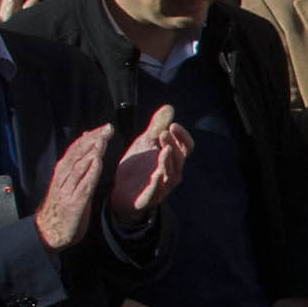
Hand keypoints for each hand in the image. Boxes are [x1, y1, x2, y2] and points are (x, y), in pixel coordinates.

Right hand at [32, 129, 107, 250]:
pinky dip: (90, 173)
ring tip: (102, 140)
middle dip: (93, 139)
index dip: (90, 137)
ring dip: (91, 152)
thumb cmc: (62, 208)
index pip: (76, 149)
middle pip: (78, 154)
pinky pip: (83, 185)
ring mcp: (68, 190)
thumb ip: (77, 167)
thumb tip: (86, 147)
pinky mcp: (74, 202)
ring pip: (79, 166)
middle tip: (107, 128)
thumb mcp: (69, 185)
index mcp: (63, 173)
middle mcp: (63, 178)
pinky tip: (97, 163)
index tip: (104, 127)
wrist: (49, 232)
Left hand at [109, 105, 190, 224]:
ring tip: (164, 150)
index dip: (182, 137)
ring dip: (168, 162)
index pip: (185, 147)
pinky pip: (155, 192)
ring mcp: (162, 187)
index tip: (173, 125)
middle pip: (179, 159)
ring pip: (171, 175)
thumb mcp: (145, 143)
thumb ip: (157, 126)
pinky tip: (154, 174)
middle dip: (173, 145)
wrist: (122, 193)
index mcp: (173, 160)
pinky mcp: (148, 198)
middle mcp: (171, 174)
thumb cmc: (138, 167)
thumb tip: (169, 107)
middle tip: (162, 133)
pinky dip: (156, 184)